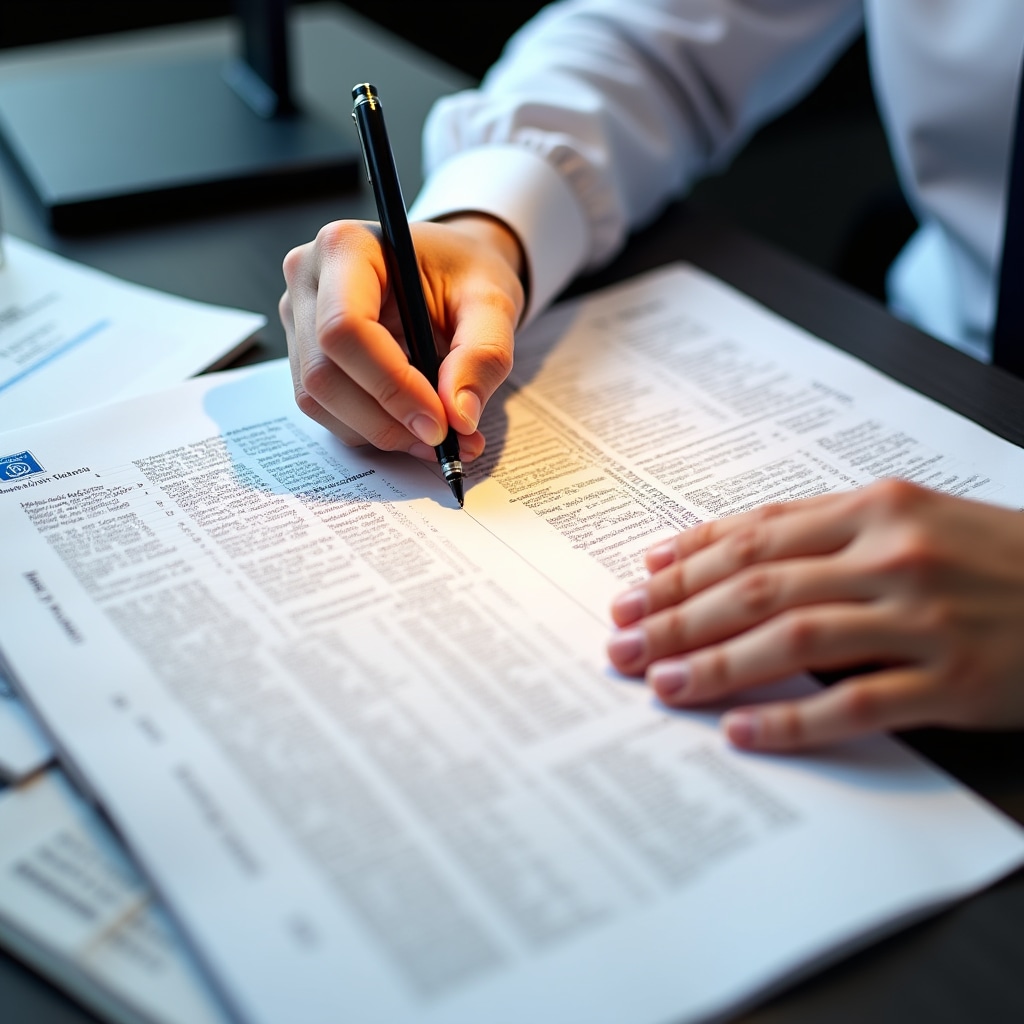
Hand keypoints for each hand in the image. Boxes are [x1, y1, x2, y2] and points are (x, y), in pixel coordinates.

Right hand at [280, 213, 524, 460]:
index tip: (439, 421)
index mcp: (348, 247)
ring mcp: (298, 319)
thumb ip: (484, 354)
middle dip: (386, 419)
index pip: (345, 328)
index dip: (390, 385)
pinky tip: (413, 426)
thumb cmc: (465, 273)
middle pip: (324, 373)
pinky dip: (372, 429)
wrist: (448, 270)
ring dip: (380, 431)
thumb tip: (460, 417)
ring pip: (319, 399)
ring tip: (438, 435)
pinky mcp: (305, 353)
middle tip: (443, 438)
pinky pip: (325, 409)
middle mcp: (308, 280)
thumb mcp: (493, 302)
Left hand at [607, 479, 1023, 750]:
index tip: (633, 585)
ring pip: (794, 638)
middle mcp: (892, 554)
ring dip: (715, 663)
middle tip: (620, 640)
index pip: (755, 535)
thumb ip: (821, 531)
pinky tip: (741, 731)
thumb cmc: (993, 556)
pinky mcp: (955, 678)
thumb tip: (724, 548)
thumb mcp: (911, 518)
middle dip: (677, 615)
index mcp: (875, 508)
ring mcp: (924, 617)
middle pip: (758, 585)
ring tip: (659, 684)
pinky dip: (792, 718)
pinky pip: (856, 702)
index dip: (685, 562)